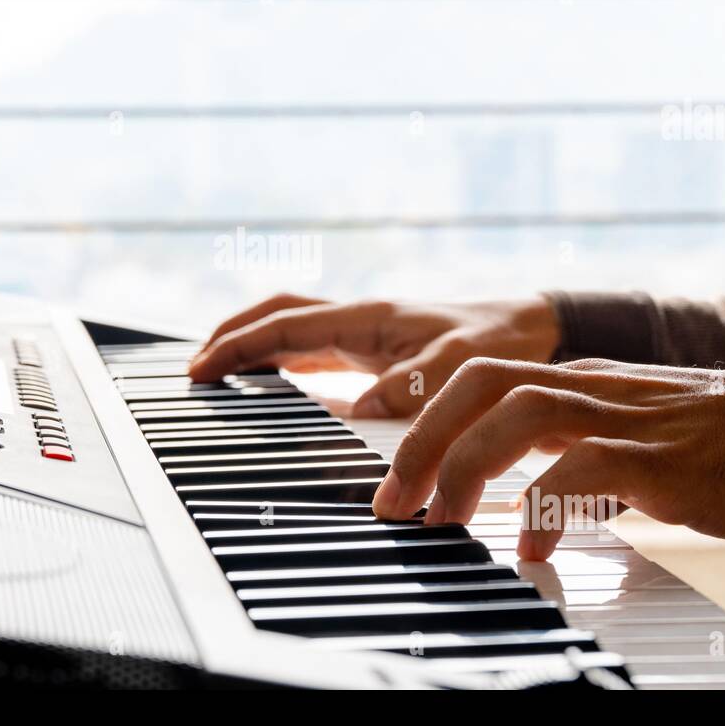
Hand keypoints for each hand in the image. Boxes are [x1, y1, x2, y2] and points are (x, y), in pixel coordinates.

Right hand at [187, 293, 559, 416]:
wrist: (528, 329)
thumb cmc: (497, 343)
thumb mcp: (460, 366)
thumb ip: (413, 385)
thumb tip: (359, 409)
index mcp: (368, 317)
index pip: (286, 324)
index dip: (240, 345)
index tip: (203, 367)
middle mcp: (357, 319)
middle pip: (276, 315)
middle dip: (231, 336)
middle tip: (196, 368)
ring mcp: (361, 331)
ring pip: (289, 327)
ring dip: (251, 344)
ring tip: (217, 372)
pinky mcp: (370, 348)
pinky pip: (311, 346)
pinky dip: (280, 357)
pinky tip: (270, 381)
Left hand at [374, 357, 724, 558]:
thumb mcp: (634, 435)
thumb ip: (577, 454)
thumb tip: (525, 502)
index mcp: (579, 383)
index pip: (478, 378)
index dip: (421, 416)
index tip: (390, 474)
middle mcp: (591, 389)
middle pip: (478, 382)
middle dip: (420, 437)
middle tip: (392, 501)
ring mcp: (626, 418)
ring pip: (519, 412)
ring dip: (464, 464)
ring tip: (442, 521)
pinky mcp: (663, 458)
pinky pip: (585, 470)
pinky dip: (544, 506)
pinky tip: (532, 550)